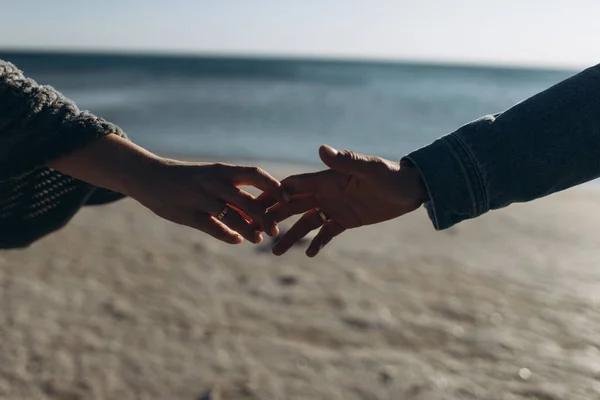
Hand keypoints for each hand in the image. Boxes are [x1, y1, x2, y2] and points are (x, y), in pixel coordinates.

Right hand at [49, 134, 287, 243]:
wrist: (149, 177)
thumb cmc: (188, 177)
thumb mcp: (211, 177)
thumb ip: (233, 191)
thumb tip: (258, 209)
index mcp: (222, 170)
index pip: (256, 175)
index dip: (274, 187)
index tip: (288, 199)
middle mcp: (213, 183)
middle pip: (248, 201)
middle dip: (265, 217)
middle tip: (275, 230)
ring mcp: (200, 199)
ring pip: (232, 217)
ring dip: (249, 230)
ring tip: (258, 239)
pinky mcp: (188, 215)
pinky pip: (214, 229)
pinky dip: (228, 236)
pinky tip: (237, 240)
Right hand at [266, 145, 427, 255]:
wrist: (409, 190)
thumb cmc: (390, 175)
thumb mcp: (369, 169)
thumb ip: (345, 161)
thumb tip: (322, 149)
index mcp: (326, 180)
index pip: (292, 186)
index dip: (272, 194)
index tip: (253, 204)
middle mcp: (325, 193)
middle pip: (292, 205)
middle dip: (273, 216)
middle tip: (254, 230)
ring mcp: (334, 207)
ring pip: (305, 223)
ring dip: (291, 236)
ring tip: (275, 252)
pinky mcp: (346, 220)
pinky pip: (326, 233)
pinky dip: (317, 242)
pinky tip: (309, 254)